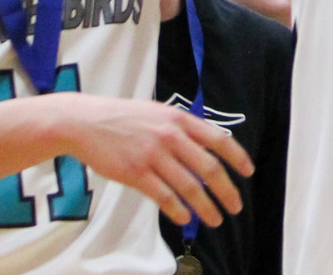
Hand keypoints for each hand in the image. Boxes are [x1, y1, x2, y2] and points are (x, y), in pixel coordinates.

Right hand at [56, 94, 251, 227]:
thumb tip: (207, 146)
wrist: (85, 122)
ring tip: (215, 219)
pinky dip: (178, 210)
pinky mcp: (136, 173)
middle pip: (209, 168)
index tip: (248, 173)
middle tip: (235, 207)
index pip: (218, 139)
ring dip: (206, 207)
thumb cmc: (123, 118)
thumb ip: (181, 127)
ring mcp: (153, 154)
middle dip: (226, 191)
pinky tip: (184, 218)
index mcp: (178, 118)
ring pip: (189, 187)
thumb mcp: (157, 112)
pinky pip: (164, 196)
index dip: (237, 157)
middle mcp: (170, 135)